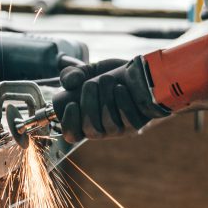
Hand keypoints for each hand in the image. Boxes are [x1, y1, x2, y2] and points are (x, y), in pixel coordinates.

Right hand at [52, 57, 169, 142]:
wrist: (139, 71)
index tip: (72, 104)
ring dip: (106, 99)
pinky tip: (121, 87)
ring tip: (107, 79)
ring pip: (109, 124)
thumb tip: (69, 83)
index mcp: (83, 120)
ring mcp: (119, 129)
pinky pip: (127, 118)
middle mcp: (101, 129)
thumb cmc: (110, 75)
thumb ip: (71, 75)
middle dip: (88, 104)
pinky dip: (122, 101)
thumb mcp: (87, 71)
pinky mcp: (136, 124)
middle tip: (91, 83)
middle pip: (90, 130)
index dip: (69, 124)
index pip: (72, 135)